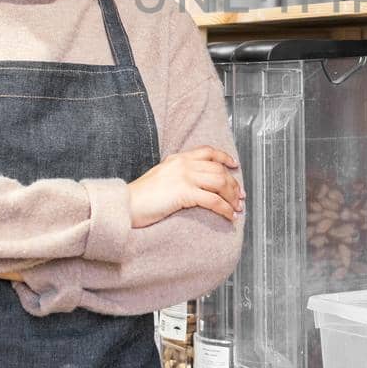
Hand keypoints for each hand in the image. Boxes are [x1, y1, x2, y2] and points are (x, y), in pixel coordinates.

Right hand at [128, 146, 242, 228]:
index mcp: (177, 158)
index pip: (208, 152)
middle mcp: (183, 164)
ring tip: (237, 208)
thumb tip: (195, 184)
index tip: (234, 165)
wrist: (126, 205)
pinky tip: (229, 216)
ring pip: (220, 183)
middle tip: (240, 196)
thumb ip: (176, 175)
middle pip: (218, 169)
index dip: (224, 157)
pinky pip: (213, 200)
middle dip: (233, 184)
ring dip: (232, 197)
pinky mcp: (184, 193)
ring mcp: (184, 177)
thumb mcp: (160, 177)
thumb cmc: (140, 197)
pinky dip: (225, 209)